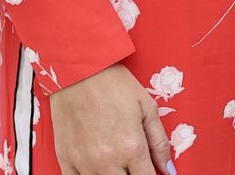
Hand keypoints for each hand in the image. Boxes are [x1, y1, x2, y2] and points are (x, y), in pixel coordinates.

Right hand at [47, 64, 173, 174]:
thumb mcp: (146, 107)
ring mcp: (84, 163)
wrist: (78, 70)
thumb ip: (159, 142)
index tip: (150, 171)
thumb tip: (169, 169)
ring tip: (116, 164)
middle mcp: (108, 161)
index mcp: (131, 148)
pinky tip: (97, 168)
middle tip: (133, 165)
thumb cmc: (114, 84)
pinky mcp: (65, 160)